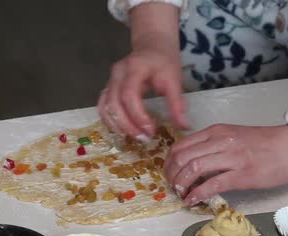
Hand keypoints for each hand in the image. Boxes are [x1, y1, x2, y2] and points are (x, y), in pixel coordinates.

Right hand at [98, 3, 186, 138]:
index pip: (129, 95)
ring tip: (136, 136)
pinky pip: (103, 107)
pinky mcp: (108, 88)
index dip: (138, 116)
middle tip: (144, 138)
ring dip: (118, 125)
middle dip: (127, 125)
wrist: (152, 45)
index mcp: (134, 68)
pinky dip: (111, 121)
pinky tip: (125, 130)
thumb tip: (184, 127)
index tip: (151, 130)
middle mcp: (117, 73)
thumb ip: (177, 104)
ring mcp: (110, 80)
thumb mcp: (175, 80)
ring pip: (105, 107)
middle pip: (113, 103)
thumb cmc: (164, 62)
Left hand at [164, 124, 287, 204]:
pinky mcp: (242, 175)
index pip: (182, 144)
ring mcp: (232, 158)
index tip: (169, 173)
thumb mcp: (236, 136)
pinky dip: (197, 194)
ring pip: (193, 169)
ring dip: (181, 184)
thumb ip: (216, 145)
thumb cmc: (269, 143)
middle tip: (171, 186)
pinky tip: (192, 200)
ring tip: (181, 193)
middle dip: (171, 174)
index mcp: (218, 131)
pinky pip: (212, 184)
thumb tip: (197, 161)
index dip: (169, 161)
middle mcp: (221, 141)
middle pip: (182, 157)